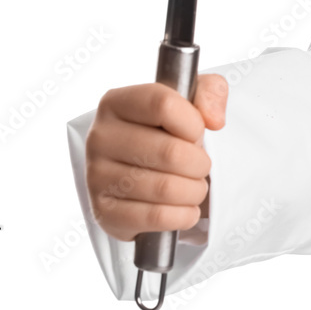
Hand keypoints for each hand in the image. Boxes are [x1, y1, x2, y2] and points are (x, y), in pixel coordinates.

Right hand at [84, 73, 227, 241]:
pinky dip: (183, 215)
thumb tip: (213, 119)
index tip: (196, 133)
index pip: (164, 105)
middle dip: (199, 163)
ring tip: (194, 186)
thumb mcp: (192, 98)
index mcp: (117, 102)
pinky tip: (186, 208)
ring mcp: (96, 176)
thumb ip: (211, 91)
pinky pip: (156, 217)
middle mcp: (100, 137)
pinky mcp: (103, 212)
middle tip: (200, 166)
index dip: (193, 123)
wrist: (143, 168)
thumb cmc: (168, 129)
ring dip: (194, 191)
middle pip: (170, 152)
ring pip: (166, 188)